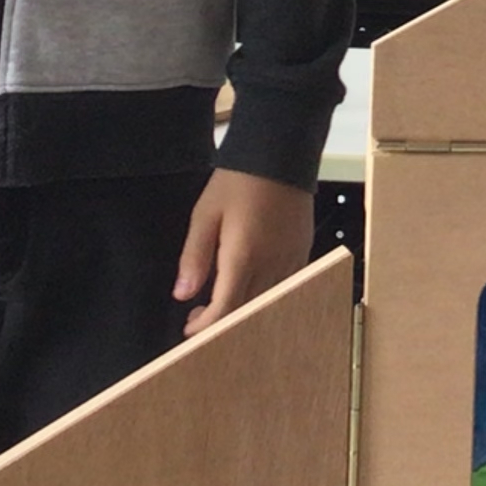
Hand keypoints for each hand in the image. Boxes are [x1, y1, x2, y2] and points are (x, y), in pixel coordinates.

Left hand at [173, 167, 314, 333]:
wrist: (281, 155)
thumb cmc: (239, 181)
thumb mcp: (205, 215)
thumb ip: (194, 257)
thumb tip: (183, 294)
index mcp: (244, 257)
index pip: (226, 309)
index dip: (206, 326)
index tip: (189, 330)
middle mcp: (272, 265)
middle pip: (247, 312)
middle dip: (221, 321)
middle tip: (197, 315)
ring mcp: (292, 261)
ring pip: (267, 303)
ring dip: (243, 309)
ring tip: (220, 298)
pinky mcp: (303, 252)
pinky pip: (284, 288)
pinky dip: (264, 295)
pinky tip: (249, 283)